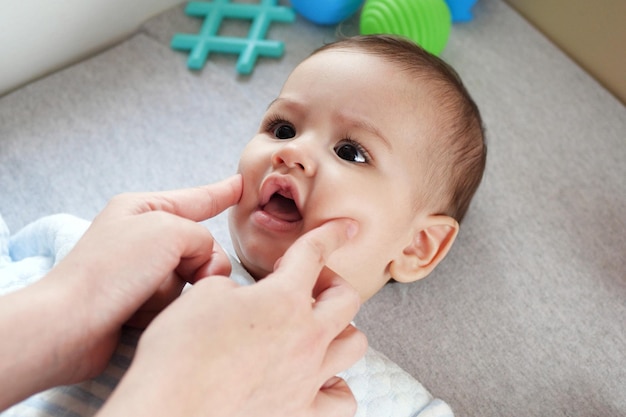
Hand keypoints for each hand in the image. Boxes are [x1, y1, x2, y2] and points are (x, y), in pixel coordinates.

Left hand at [0, 175, 242, 407]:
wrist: (69, 325)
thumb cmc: (111, 270)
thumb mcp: (167, 231)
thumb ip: (202, 237)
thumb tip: (204, 267)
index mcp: (143, 209)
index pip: (196, 199)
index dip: (222, 193)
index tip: (241, 185)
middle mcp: (141, 237)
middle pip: (199, 245)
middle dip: (200, 263)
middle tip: (194, 275)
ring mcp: (139, 270)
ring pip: (190, 277)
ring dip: (174, 290)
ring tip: (145, 297)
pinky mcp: (138, 301)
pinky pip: (173, 301)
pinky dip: (162, 308)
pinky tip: (137, 313)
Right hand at [99, 219, 366, 416]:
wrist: (170, 410)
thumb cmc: (179, 353)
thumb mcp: (203, 295)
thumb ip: (235, 286)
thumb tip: (246, 296)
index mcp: (282, 300)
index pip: (315, 253)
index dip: (331, 233)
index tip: (346, 227)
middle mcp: (305, 338)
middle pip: (346, 298)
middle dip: (331, 282)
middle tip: (307, 285)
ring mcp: (308, 379)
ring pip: (354, 345)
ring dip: (340, 329)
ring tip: (316, 329)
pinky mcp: (301, 414)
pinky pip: (341, 399)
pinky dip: (336, 384)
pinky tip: (318, 377)